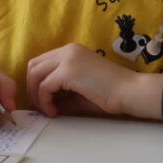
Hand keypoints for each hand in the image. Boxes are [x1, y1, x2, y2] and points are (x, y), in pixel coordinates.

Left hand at [26, 43, 162, 119]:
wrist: (130, 92)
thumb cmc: (110, 94)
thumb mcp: (80, 93)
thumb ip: (62, 95)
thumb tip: (46, 105)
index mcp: (72, 51)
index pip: (42, 62)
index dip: (37, 83)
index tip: (43, 101)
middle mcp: (68, 50)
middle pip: (34, 66)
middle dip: (32, 88)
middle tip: (40, 107)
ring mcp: (68, 58)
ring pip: (35, 74)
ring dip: (36, 96)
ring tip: (48, 111)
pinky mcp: (68, 70)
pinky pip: (44, 86)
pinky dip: (45, 101)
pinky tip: (54, 112)